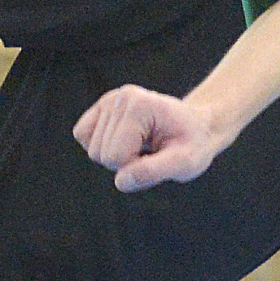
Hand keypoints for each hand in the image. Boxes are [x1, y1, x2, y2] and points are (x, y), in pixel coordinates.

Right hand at [74, 85, 227, 192]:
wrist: (196, 128)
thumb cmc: (192, 145)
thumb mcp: (184, 163)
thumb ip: (153, 172)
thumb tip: (121, 182)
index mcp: (140, 106)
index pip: (115, 157)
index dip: (135, 167)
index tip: (158, 156)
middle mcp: (120, 98)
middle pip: (100, 154)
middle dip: (125, 163)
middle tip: (151, 152)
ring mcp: (109, 100)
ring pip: (92, 150)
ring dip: (117, 156)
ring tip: (142, 145)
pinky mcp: (101, 107)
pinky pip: (83, 136)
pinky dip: (103, 147)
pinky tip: (126, 141)